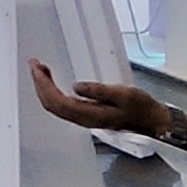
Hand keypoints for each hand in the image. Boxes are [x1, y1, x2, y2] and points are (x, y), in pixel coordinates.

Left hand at [30, 61, 166, 135]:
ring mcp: (83, 117)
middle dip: (39, 84)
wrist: (152, 121)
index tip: (37, 68)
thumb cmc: (141, 108)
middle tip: (34, 65)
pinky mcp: (87, 114)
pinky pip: (62, 104)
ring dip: (44, 87)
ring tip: (40, 70)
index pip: (57, 102)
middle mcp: (83, 119)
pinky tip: (53, 82)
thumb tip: (77, 86)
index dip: (43, 85)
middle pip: (51, 104)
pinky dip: (53, 91)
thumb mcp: (124, 95)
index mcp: (89, 115)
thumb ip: (100, 91)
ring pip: (55, 105)